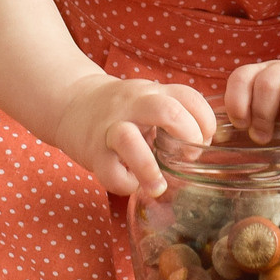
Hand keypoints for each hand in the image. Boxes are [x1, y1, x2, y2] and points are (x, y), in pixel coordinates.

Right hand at [55, 77, 215, 197]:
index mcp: (152, 92)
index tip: (205, 140)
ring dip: (149, 168)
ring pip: (129, 139)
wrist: (71, 104)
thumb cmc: (122, 109)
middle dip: (188, 136)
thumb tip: (207, 147)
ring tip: (160, 187)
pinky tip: (132, 185)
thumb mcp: (149, 100)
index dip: (205, 121)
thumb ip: (175, 114)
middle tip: (190, 156)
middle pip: (167, 110)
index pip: (189, 96)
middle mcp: (132, 105)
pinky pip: (111, 171)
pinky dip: (125, 183)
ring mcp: (110, 127)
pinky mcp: (93, 152)